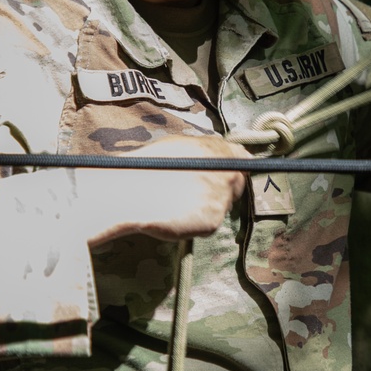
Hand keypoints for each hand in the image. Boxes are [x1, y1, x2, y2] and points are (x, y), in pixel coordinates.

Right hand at [83, 134, 246, 245]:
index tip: (226, 174)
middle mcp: (225, 172)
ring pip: (224, 204)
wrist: (129, 194)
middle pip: (237, 183)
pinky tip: (177, 216)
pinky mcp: (213, 220)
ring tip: (180, 203)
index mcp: (216, 150)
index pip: (241, 157)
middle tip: (199, 193)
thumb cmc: (147, 169)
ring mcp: (221, 197)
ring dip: (208, 205)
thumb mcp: (177, 147)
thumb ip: (203, 151)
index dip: (234, 166)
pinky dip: (197, 222)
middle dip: (223, 188)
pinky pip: (211, 223)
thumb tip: (219, 156)